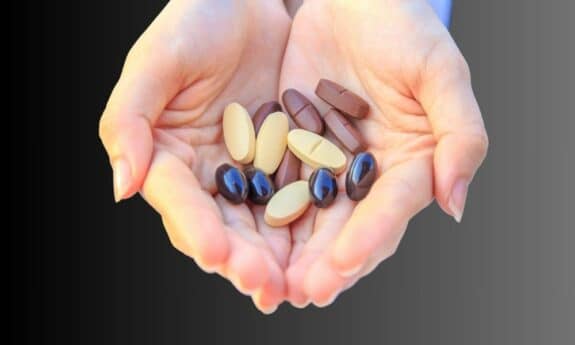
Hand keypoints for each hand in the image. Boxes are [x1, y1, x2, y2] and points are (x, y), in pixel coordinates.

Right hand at [99, 0, 290, 312]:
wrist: (248, 2)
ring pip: (260, 221)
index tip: (215, 253)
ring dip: (274, 256)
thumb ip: (129, 121)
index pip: (177, 199)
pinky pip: (297, 195)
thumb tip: (121, 186)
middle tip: (262, 285)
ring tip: (290, 284)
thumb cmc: (195, 21)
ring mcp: (249, 170)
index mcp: (167, 154)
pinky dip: (307, 224)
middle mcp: (207, 172)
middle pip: (220, 223)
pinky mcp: (285, 161)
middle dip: (240, 257)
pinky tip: (321, 249)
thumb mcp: (157, 62)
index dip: (194, 227)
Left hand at [279, 0, 487, 306]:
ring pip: (309, 216)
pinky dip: (263, 212)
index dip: (371, 237)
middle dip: (326, 261)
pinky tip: (246, 236)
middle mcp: (367, 172)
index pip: (391, 208)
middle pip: (349, 225)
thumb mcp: (439, 72)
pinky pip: (276, 183)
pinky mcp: (292, 146)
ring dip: (292, 252)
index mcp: (410, 162)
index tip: (344, 263)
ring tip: (272, 281)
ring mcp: (327, 162)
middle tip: (304, 291)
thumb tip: (455, 205)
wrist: (351, 0)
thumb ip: (459, 136)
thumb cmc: (404, 27)